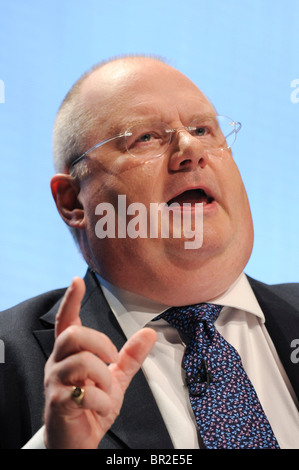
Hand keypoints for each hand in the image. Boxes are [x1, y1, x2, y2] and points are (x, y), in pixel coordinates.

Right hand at [43, 277, 156, 448]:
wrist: (77, 442)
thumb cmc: (91, 406)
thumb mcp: (116, 378)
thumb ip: (130, 356)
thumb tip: (149, 332)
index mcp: (70, 354)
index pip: (66, 321)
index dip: (71, 300)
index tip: (78, 281)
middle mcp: (58, 364)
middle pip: (74, 335)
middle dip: (101, 343)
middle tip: (112, 358)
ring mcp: (55, 383)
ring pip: (81, 362)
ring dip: (103, 376)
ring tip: (106, 389)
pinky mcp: (58, 403)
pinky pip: (83, 393)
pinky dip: (100, 400)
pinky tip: (99, 407)